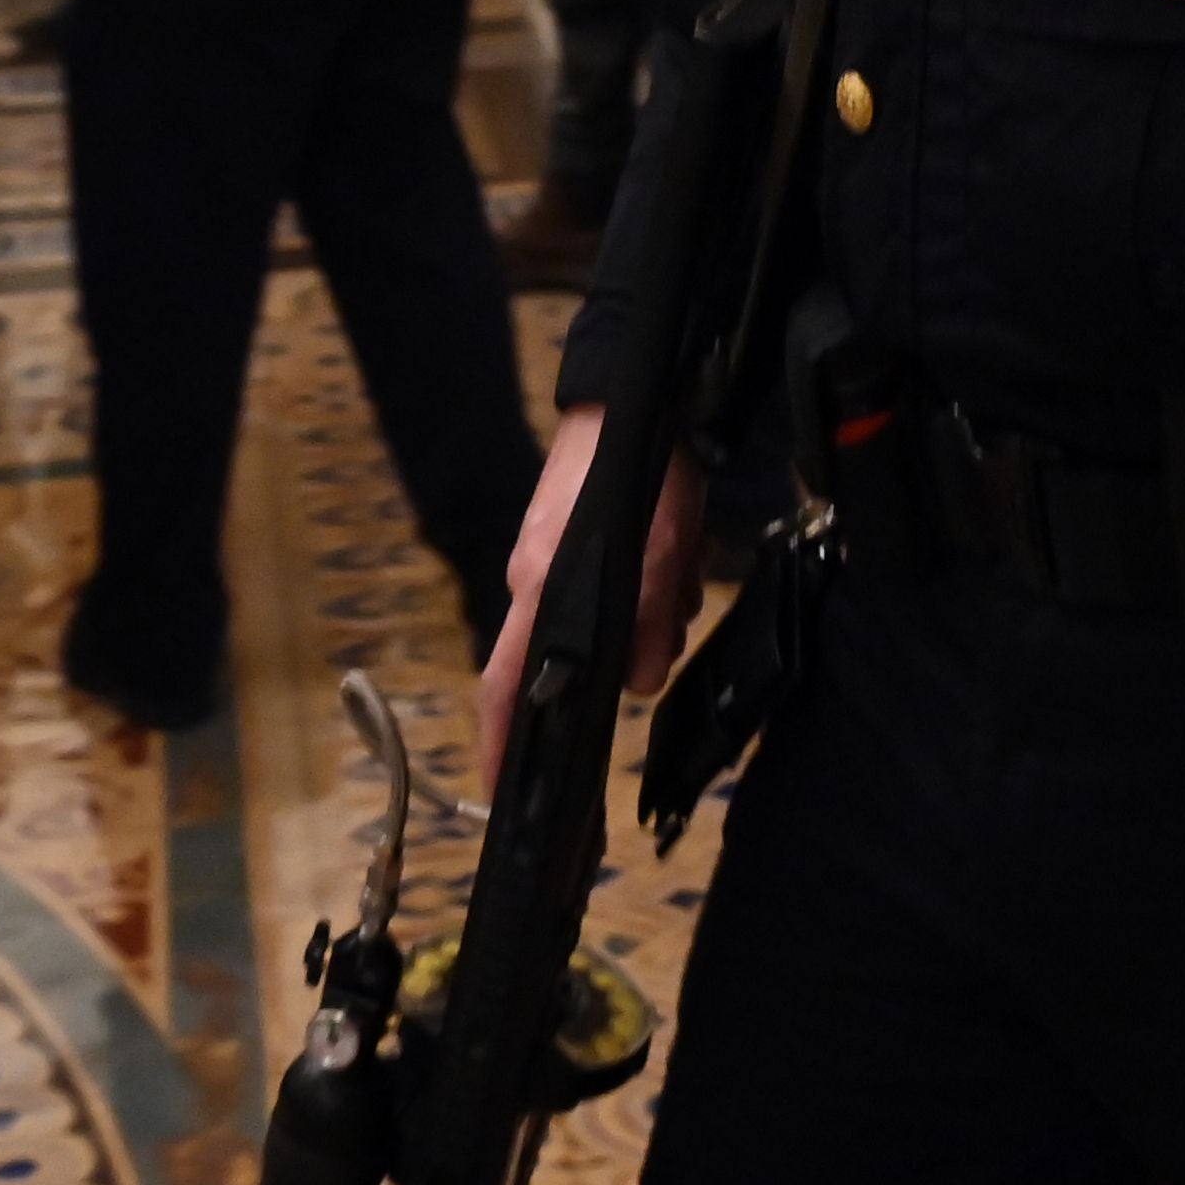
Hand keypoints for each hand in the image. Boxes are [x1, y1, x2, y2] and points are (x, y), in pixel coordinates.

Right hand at [471, 400, 703, 781]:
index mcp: (537, 591)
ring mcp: (556, 557)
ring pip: (612, 616)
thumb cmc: (633, 475)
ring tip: (685, 567)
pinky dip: (657, 575)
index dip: (499, 743)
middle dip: (636, 646)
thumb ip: (649, 624)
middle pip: (581, 652)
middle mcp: (535, 581)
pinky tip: (684, 550)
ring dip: (657, 604)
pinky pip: (622, 581)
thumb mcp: (661, 556)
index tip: (501, 793)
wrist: (631, 392)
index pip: (503, 685)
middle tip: (674, 616)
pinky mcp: (582, 536)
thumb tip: (639, 685)